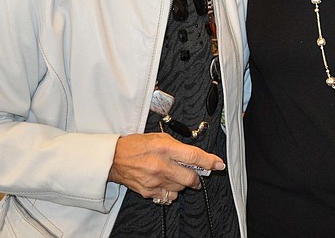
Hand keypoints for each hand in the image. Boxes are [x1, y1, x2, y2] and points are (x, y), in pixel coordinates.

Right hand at [108, 132, 225, 202]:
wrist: (115, 158)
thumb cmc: (137, 146)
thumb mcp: (160, 138)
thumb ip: (179, 147)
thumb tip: (196, 157)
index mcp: (165, 148)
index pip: (194, 156)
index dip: (209, 161)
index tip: (219, 164)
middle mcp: (161, 165)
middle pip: (190, 177)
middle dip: (197, 177)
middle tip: (195, 173)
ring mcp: (155, 180)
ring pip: (181, 188)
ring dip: (183, 183)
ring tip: (174, 174)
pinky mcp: (149, 191)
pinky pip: (170, 196)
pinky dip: (172, 190)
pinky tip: (166, 182)